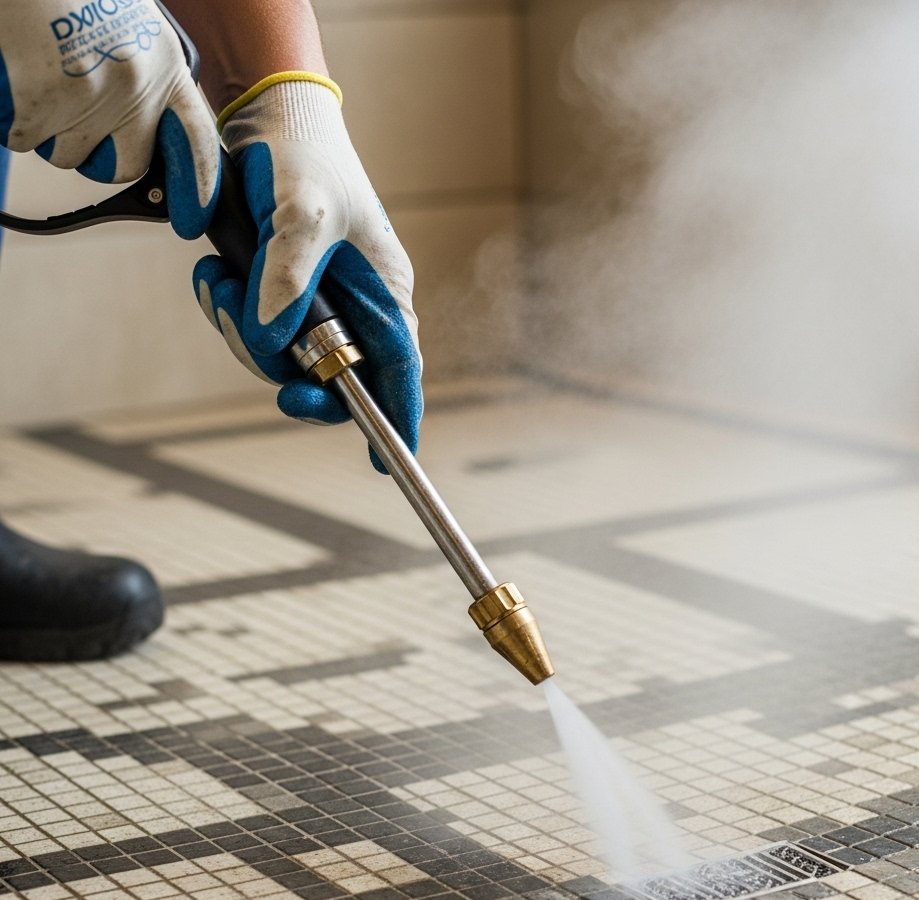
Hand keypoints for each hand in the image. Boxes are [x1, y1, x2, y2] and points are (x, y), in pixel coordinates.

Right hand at [0, 0, 219, 237]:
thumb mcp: (132, 28)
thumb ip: (145, 74)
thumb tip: (148, 126)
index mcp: (165, 65)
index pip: (197, 141)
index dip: (198, 185)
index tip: (191, 221)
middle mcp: (138, 86)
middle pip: (128, 165)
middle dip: (103, 161)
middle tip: (83, 135)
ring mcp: (94, 96)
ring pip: (71, 156)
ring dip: (52, 138)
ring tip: (45, 90)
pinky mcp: (48, 99)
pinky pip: (28, 139)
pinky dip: (18, 125)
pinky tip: (20, 87)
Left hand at [193, 74, 421, 469]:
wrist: (266, 115)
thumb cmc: (306, 156)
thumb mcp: (303, 213)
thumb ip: (289, 280)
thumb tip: (273, 342)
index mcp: (384, 294)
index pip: (399, 371)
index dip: (398, 419)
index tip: (386, 462)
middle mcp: (356, 307)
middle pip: (330, 377)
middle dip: (282, 368)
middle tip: (248, 332)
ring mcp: (318, 303)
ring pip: (284, 358)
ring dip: (242, 333)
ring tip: (222, 281)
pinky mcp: (281, 293)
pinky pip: (255, 329)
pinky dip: (228, 311)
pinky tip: (216, 273)